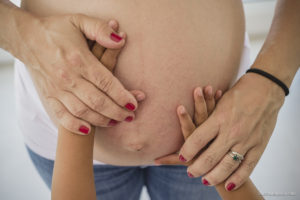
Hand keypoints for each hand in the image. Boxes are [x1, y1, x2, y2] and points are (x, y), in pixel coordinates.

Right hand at [17, 13, 143, 134]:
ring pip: (82, 111)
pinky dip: (74, 125)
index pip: (106, 82)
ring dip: (101, 120)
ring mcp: (57, 88)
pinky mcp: (48, 95)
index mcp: (79, 60)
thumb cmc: (57, 30)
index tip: (134, 104)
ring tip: (116, 121)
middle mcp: (68, 77)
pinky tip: (88, 130)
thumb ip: (100, 30)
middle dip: (117, 111)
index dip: (122, 95)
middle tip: (130, 116)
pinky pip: (60, 115)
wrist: (27, 38)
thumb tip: (121, 40)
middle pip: (97, 101)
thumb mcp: (79, 21)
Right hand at [154, 85, 221, 163]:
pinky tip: (220, 91)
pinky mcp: (223, 126)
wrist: (224, 168)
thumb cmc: (200, 164)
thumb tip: (155, 160)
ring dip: (210, 100)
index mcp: (195, 144)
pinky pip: (222, 113)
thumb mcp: (185, 162)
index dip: (184, 119)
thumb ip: (171, 159)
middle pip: (203, 119)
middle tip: (198, 89)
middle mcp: (207, 137)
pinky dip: (220, 102)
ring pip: (213, 114)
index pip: (189, 130)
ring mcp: (216, 131)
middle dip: (199, 103)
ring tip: (208, 87)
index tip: (180, 107)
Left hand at [159, 73, 284, 190]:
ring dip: (214, 176)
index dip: (187, 150)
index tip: (181, 157)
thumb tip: (193, 128)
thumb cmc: (238, 94)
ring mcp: (246, 140)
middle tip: (190, 173)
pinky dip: (238, 178)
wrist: (266, 89)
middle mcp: (232, 131)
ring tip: (205, 181)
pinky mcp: (259, 145)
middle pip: (210, 156)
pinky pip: (248, 166)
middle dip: (198, 168)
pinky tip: (229, 185)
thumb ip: (209, 116)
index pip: (198, 138)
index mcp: (219, 118)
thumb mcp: (220, 103)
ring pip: (227, 165)